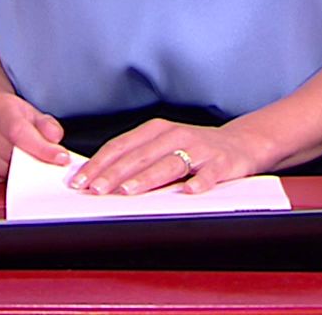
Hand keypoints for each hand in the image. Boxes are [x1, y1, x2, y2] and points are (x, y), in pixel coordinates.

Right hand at [0, 91, 68, 181]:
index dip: (42, 149)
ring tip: (14, 159)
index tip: (60, 159)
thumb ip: (48, 126)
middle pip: (10, 154)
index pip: (19, 131)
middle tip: (33, 159)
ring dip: (11, 170)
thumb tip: (54, 138)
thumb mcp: (34, 115)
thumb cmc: (12, 118)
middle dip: (27, 161)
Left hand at [68, 119, 276, 195]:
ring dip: (147, 178)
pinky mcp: (222, 163)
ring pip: (169, 163)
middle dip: (115, 174)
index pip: (120, 146)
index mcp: (156, 130)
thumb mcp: (162, 146)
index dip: (99, 163)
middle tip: (96, 190)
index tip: (81, 181)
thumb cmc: (194, 148)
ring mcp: (199, 149)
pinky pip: (209, 173)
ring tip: (129, 191)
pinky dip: (199, 181)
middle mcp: (175, 135)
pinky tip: (188, 192)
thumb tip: (98, 177)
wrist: (240, 143)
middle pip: (140, 155)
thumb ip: (136, 158)